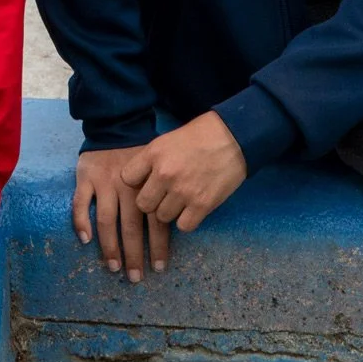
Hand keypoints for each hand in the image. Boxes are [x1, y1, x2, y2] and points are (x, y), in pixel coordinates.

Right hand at [73, 145, 168, 281]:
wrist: (116, 128)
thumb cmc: (142, 156)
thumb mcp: (160, 169)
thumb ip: (165, 195)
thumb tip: (179, 223)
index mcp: (148, 187)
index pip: (155, 221)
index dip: (158, 246)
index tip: (159, 268)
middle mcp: (127, 187)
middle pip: (131, 226)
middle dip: (134, 254)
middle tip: (136, 278)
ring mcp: (104, 183)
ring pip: (106, 219)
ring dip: (110, 246)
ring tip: (114, 267)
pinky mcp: (85, 177)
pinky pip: (80, 203)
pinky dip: (81, 221)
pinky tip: (85, 240)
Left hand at [121, 112, 247, 233]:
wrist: (234, 137)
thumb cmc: (200, 135)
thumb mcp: (168, 139)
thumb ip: (151, 160)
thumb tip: (139, 181)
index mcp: (154, 153)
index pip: (127, 179)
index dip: (136, 182)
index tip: (145, 181)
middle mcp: (165, 174)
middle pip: (142, 204)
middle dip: (152, 202)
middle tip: (164, 195)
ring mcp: (183, 191)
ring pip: (162, 218)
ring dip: (170, 212)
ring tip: (181, 200)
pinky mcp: (202, 205)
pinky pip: (184, 226)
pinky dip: (187, 220)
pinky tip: (193, 209)